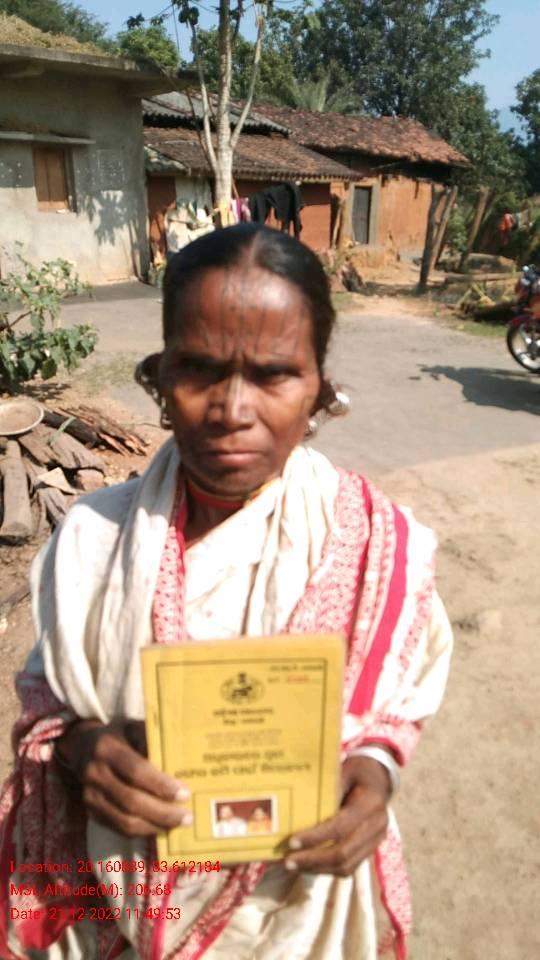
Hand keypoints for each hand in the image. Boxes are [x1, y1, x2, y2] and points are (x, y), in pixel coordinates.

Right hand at [55, 719, 191, 837]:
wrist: (82, 747)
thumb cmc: (119, 736)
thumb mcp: (134, 729)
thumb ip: (153, 742)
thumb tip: (181, 763)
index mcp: (108, 748)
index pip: (136, 771)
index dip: (161, 785)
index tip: (185, 794)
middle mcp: (95, 773)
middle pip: (131, 801)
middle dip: (163, 813)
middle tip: (188, 817)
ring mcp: (90, 796)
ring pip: (125, 821)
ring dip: (155, 826)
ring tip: (178, 825)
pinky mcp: (91, 812)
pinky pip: (119, 828)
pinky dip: (142, 831)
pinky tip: (160, 827)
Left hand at [283, 755, 389, 876]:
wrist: (378, 779)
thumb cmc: (356, 772)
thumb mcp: (342, 772)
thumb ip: (329, 790)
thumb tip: (302, 809)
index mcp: (370, 804)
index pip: (340, 827)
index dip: (315, 837)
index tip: (292, 842)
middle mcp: (376, 826)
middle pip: (343, 853)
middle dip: (313, 860)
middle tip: (288, 861)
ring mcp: (376, 841)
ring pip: (347, 866)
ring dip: (318, 869)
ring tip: (294, 865)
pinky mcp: (370, 850)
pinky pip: (349, 867)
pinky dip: (327, 869)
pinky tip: (308, 865)